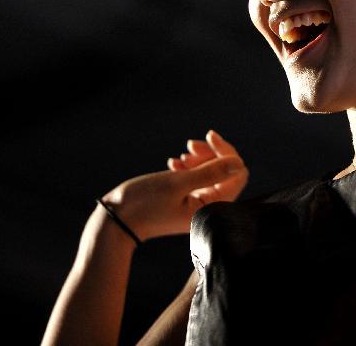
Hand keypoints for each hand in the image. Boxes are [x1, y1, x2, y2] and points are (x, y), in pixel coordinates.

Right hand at [100, 130, 247, 240]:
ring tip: (179, 158)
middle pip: (225, 173)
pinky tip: (173, 164)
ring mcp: (197, 206)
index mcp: (213, 209)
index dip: (226, 152)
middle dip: (210, 155)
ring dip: (198, 160)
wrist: (117, 220)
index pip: (236, 175)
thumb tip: (238, 163)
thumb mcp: (178, 183)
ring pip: (209, 174)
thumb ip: (211, 173)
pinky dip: (187, 169)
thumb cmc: (145, 204)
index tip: (209, 136)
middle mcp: (209, 210)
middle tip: (190, 145)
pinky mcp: (186, 202)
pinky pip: (196, 180)